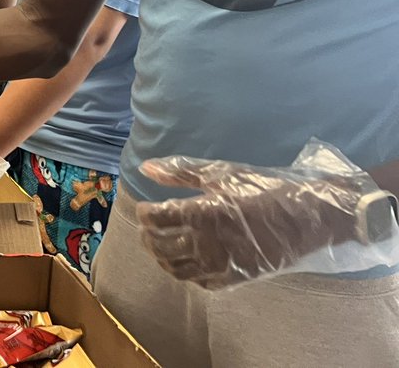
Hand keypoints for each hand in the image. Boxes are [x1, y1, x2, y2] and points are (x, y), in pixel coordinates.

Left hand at [137, 140, 398, 289]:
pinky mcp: (237, 279)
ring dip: (162, 257)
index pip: (156, 219)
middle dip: (147, 236)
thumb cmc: (264, 189)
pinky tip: (186, 260)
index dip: (144, 214)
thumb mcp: (222, 174)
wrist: (308, 218)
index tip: (145, 208)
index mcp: (203, 213)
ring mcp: (223, 265)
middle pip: (160, 246)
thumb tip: (146, 168)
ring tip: (161, 244)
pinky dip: (186, 273)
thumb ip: (181, 172)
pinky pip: (200, 283)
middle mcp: (209, 244)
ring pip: (176, 269)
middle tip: (148, 227)